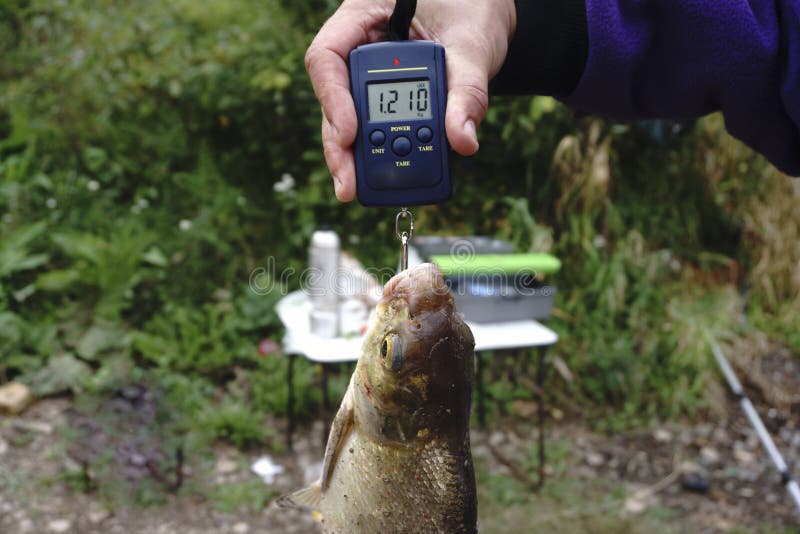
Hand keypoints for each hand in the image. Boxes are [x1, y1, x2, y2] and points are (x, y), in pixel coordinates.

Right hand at [305, 0, 515, 200]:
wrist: (484, 12)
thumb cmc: (473, 9)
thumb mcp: (472, 44)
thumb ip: (467, 90)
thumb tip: (462, 141)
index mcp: (364, 15)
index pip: (327, 56)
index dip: (333, 99)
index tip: (351, 134)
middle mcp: (357, 46)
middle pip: (333, 98)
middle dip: (340, 145)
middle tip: (349, 183)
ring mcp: (367, 75)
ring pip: (349, 119)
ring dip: (355, 157)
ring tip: (358, 190)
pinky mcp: (383, 98)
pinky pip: (375, 127)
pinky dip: (380, 154)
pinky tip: (385, 179)